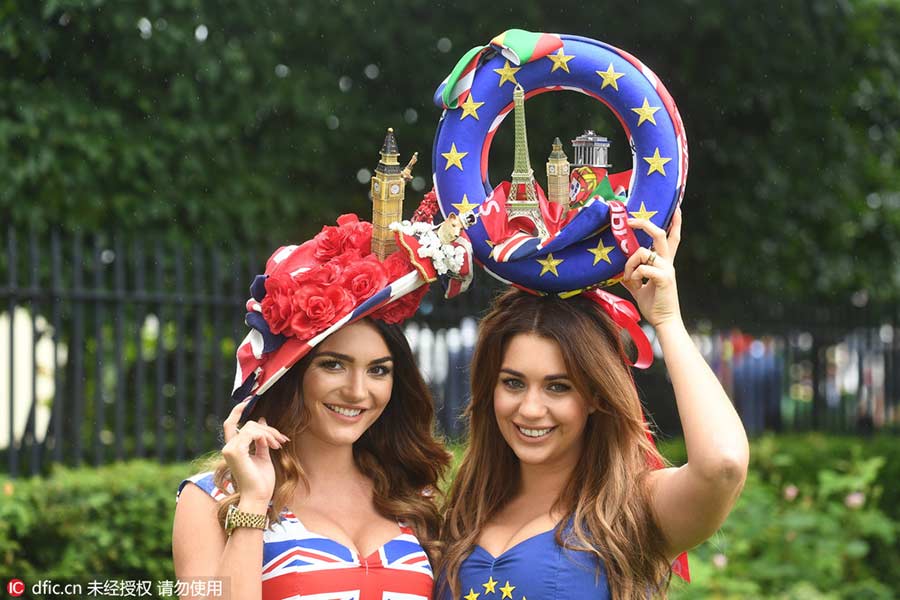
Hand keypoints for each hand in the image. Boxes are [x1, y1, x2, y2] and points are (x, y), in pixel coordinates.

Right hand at [221, 400, 289, 502]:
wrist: (259, 497)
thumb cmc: (261, 481)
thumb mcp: (263, 455)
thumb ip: (261, 439)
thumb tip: (261, 421)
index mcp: (233, 448)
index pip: (230, 424)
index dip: (237, 411)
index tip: (248, 401)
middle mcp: (228, 447)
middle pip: (248, 424)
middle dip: (268, 428)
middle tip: (282, 439)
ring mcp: (230, 449)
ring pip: (252, 427)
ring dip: (269, 433)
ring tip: (279, 444)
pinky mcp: (235, 451)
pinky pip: (252, 433)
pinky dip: (265, 436)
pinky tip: (273, 446)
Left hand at [620, 207, 682, 328]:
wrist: (664, 321)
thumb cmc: (654, 305)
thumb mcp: (638, 288)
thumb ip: (630, 276)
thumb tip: (617, 271)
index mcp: (664, 263)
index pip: (673, 238)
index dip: (675, 222)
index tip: (676, 207)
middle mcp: (667, 263)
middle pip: (660, 234)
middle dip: (645, 224)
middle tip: (629, 221)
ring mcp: (667, 269)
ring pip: (644, 252)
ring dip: (630, 263)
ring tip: (629, 277)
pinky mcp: (665, 278)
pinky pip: (643, 268)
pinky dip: (634, 274)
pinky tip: (634, 284)